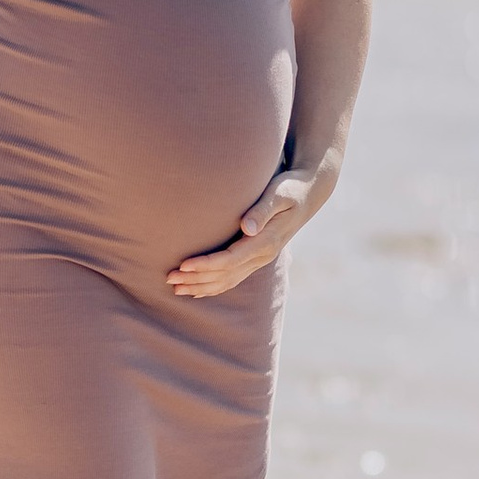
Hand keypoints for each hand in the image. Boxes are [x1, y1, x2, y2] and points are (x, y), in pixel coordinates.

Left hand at [167, 169, 316, 301]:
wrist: (309, 194)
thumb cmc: (290, 189)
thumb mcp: (279, 194)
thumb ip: (262, 210)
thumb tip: (248, 228)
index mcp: (266, 242)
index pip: (230, 260)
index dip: (206, 265)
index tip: (183, 264)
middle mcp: (263, 256)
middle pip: (225, 275)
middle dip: (197, 279)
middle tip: (169, 278)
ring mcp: (260, 260)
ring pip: (227, 281)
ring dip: (201, 286)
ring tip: (176, 288)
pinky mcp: (256, 258)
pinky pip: (233, 279)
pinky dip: (214, 286)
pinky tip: (197, 290)